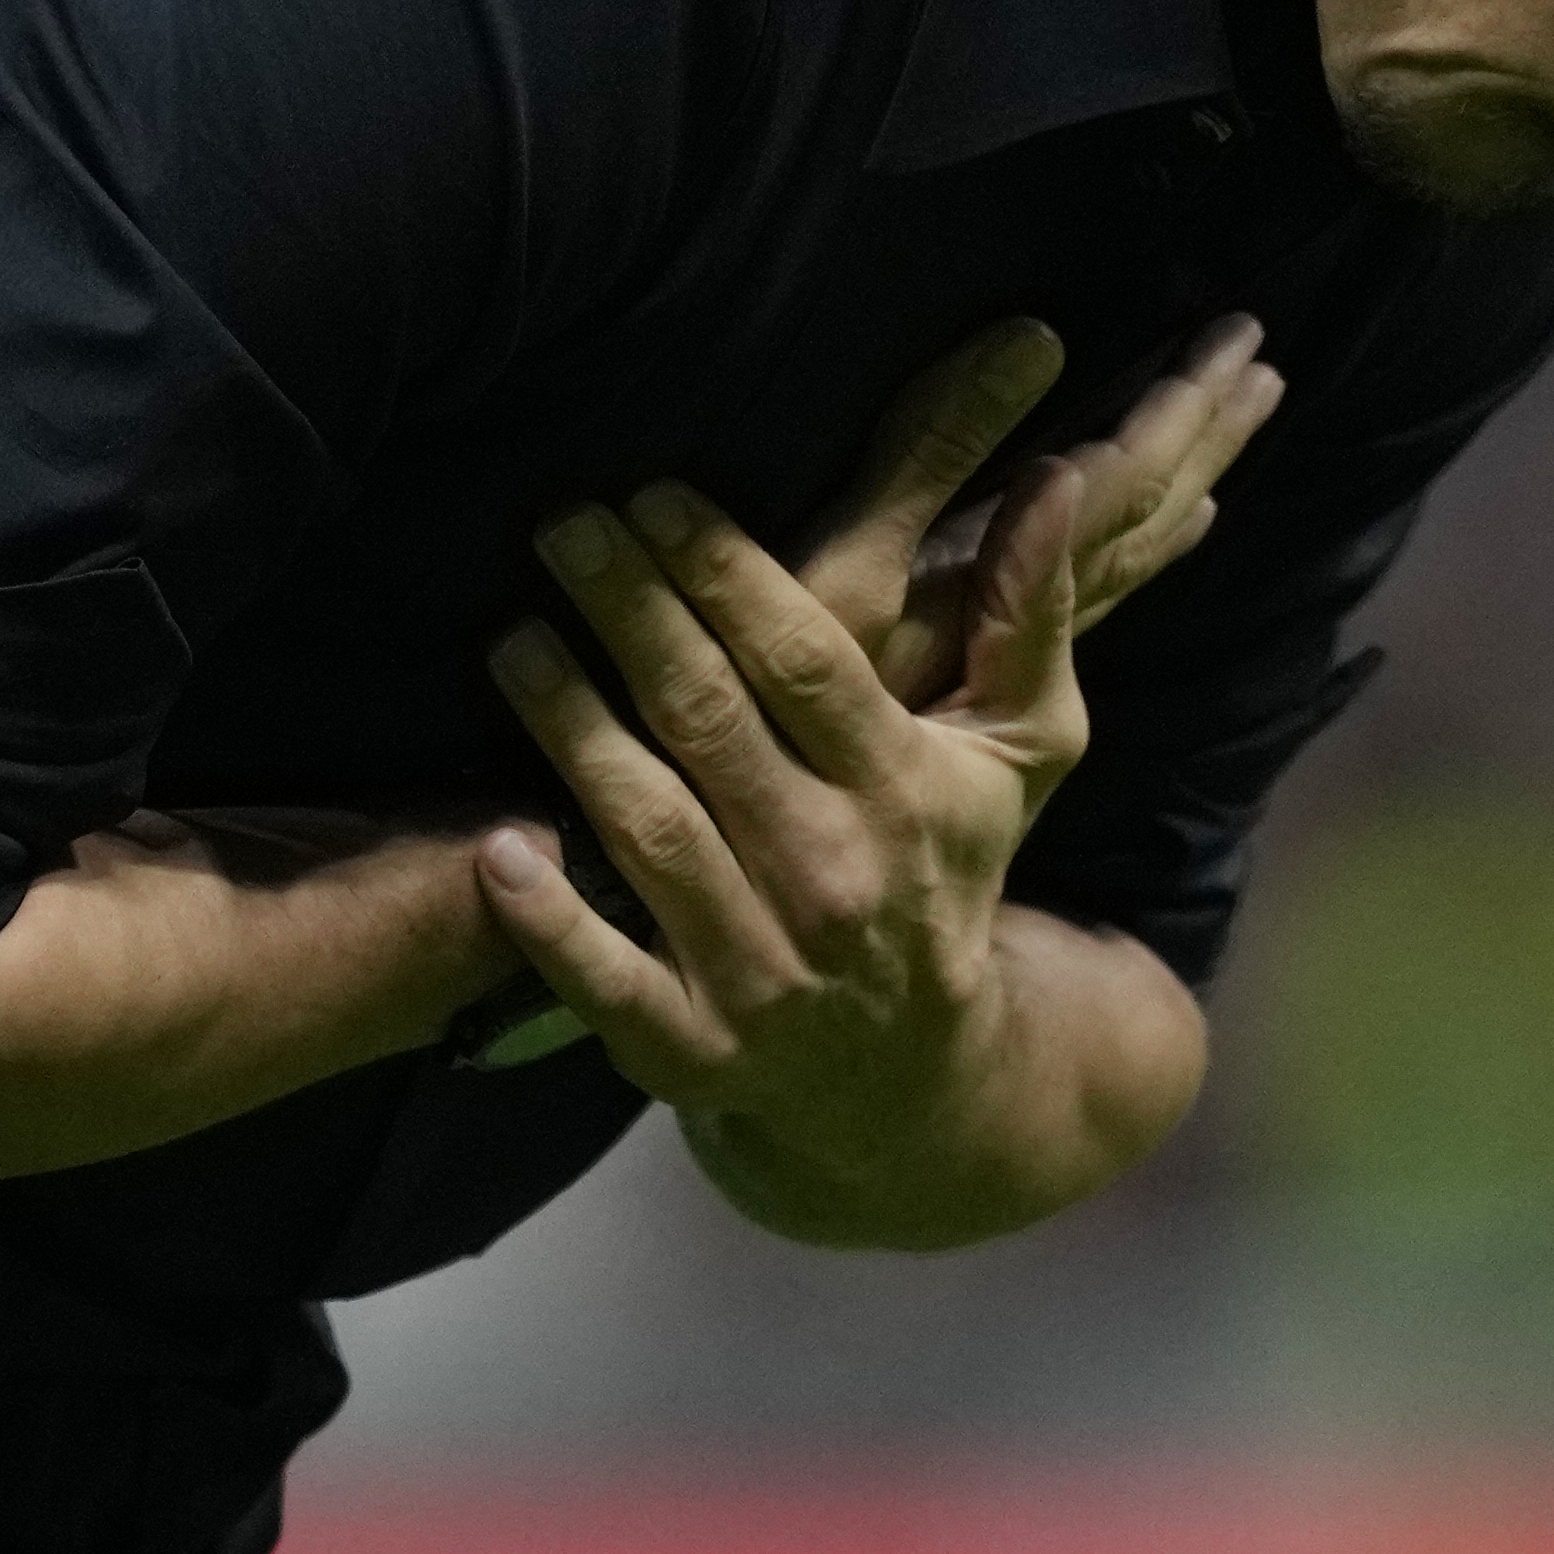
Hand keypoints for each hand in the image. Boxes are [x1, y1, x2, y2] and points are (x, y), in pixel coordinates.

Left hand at [475, 458, 1090, 1178]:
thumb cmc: (948, 872)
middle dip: (629, 612)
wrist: (917, 1077)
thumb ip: (1031, 613)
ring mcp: (760, 969)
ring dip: (570, 727)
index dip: (724, 573)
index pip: (805, 662)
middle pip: (709, 720)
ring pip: (648, 826)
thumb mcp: (1018, 751)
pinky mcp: (692, 1046)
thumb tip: (1055, 476)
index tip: (654, 496)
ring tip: (514, 639)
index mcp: (905, 790)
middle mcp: (832, 875)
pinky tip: (498, 850)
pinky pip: (609, 981)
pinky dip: (550, 922)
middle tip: (560, 525)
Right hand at [794, 313, 1282, 703]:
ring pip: (1116, 561)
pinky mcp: (962, 697)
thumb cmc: (778, 703)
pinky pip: (1079, 601)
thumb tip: (1038, 342)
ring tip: (1227, 432)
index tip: (1243, 342)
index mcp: (1001, 580)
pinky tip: (1153, 540)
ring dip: (1174, 487)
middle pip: (1135, 520)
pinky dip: (1130, 552)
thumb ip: (933, 457)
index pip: (1120, 485)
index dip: (1177, 414)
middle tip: (1263, 362)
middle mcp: (1016, 625)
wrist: (766, 866)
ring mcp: (994, 666)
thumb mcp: (849, 565)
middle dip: (1197, 438)